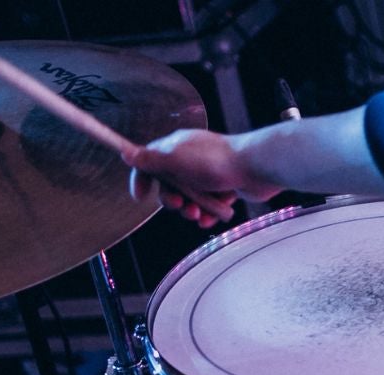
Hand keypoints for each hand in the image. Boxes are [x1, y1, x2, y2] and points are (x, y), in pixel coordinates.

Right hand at [124, 130, 280, 227]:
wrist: (257, 167)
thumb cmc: (216, 162)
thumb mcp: (176, 161)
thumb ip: (150, 160)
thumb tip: (126, 153)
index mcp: (176, 146)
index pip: (149, 160)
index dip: (141, 178)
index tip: (140, 197)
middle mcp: (191, 157)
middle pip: (170, 184)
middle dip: (172, 200)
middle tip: (180, 206)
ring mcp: (209, 172)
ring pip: (191, 197)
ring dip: (191, 210)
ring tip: (199, 215)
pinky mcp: (226, 186)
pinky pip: (209, 204)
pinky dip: (208, 213)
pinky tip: (210, 219)